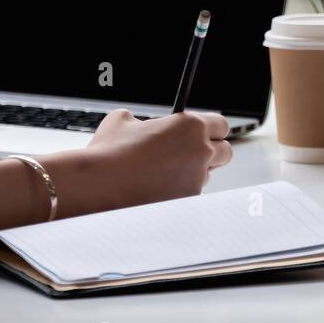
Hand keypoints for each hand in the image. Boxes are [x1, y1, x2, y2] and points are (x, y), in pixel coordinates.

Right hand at [43, 109, 232, 217]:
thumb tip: (139, 125)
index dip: (211, 127)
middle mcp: (200, 152)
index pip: (221, 124)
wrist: (98, 185)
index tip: (201, 131)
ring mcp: (195, 180)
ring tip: (163, 172)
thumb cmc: (110, 152)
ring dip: (192, 172)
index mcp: (191, 126)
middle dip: (212, 151)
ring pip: (206, 175)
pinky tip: (155, 188)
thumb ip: (141, 120)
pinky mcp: (186, 202)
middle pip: (225, 151)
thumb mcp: (122, 120)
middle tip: (192, 152)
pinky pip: (189, 194)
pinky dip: (178, 191)